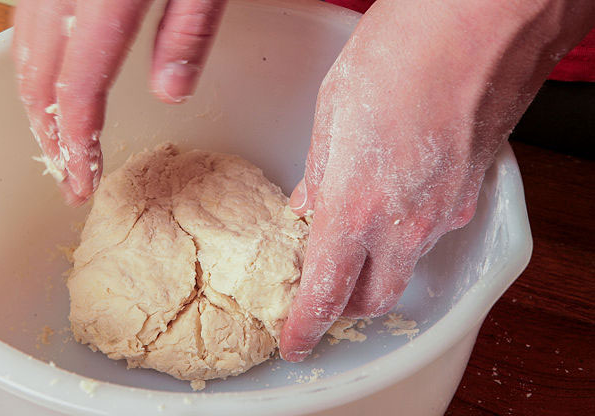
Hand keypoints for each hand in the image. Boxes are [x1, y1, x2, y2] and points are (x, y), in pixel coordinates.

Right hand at [13, 0, 225, 203]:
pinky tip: (53, 85)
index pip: (77, 92)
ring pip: (25, 56)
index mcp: (103, 3)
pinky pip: (28, 27)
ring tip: (59, 146)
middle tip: (68, 181)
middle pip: (40, 83)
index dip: (76, 148)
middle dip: (51, 141)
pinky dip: (35, 67)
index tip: (82, 186)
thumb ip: (188, 32)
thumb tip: (171, 93)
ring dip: (38, 108)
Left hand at [279, 0, 594, 360]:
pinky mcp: (470, 195)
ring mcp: (444, 213)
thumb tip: (311, 207)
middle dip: (344, 305)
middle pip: (373, 297)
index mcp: (356, 208)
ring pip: (405, 266)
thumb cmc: (401, 54)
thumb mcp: (333, 113)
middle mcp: (405, 225)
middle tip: (321, 287)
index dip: (306, 328)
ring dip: (377, 266)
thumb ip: (321, 174)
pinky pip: (432, 230)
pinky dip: (407, 230)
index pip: (327, 296)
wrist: (480, 23)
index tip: (294, 343)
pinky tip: (394, 196)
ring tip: (355, 232)